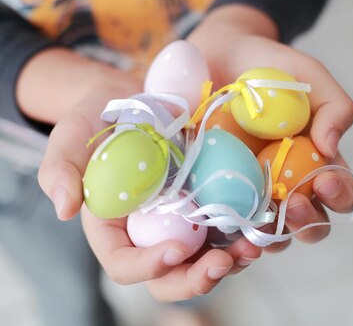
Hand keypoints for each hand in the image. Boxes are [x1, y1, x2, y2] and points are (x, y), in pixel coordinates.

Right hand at [37, 85, 261, 301]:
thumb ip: (61, 165)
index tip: (176, 251)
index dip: (148, 267)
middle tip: (221, 264)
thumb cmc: (103, 117)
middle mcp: (150, 234)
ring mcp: (184, 223)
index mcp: (113, 228)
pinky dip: (246, 234)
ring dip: (230, 263)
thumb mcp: (74, 131)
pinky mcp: (211, 206)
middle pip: (170, 276)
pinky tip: (262, 227)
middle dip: (195, 280)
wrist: (144, 100)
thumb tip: (64, 209)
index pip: (124, 264)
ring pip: (205, 261)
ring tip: (252, 249)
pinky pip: (230, 232)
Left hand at [187, 5, 352, 251]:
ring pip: (271, 234)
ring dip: (272, 235)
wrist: (217, 56)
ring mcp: (253, 193)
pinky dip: (229, 230)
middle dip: (308, 223)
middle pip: (310, 224)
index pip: (341, 193)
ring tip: (262, 218)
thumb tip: (330, 147)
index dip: (340, 195)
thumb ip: (334, 105)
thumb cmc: (270, 67)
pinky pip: (227, 223)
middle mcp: (289, 185)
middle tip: (295, 204)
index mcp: (318, 162)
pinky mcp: (218, 193)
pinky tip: (226, 221)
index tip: (325, 180)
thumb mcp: (310, 75)